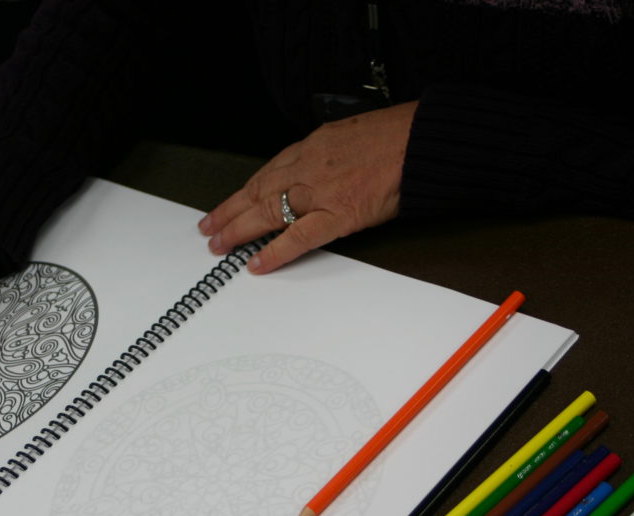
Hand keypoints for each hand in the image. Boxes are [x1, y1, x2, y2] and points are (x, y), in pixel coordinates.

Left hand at [198, 101, 417, 273]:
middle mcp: (308, 167)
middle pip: (258, 191)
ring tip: (219, 245)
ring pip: (267, 212)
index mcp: (312, 146)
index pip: (267, 173)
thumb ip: (328, 155)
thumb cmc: (397, 136)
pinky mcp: (338, 214)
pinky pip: (298, 237)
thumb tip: (316, 171)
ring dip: (239, 230)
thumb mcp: (351, 135)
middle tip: (209, 229)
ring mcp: (320, 191)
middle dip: (229, 212)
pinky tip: (256, 263)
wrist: (425, 140)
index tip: (228, 205)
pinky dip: (274, 252)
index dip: (244, 192)